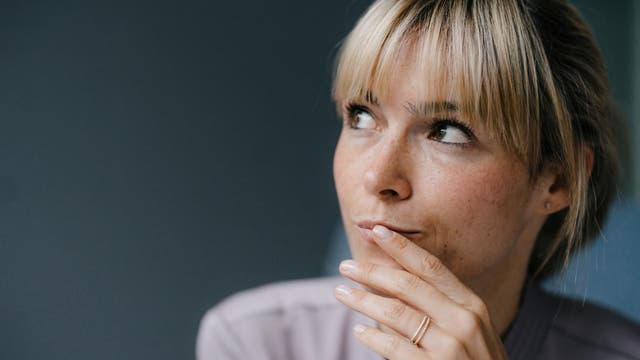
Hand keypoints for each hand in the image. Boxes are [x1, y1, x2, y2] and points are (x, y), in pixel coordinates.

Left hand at [333, 225, 508, 358]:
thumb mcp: (471, 328)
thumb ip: (443, 305)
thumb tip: (397, 279)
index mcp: (471, 305)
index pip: (431, 267)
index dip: (401, 247)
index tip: (377, 231)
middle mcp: (463, 321)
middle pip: (408, 286)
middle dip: (372, 272)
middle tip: (345, 266)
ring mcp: (449, 347)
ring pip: (396, 314)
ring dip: (363, 301)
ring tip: (341, 292)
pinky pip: (395, 348)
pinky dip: (373, 337)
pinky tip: (359, 330)